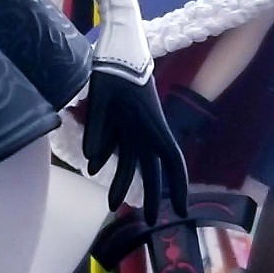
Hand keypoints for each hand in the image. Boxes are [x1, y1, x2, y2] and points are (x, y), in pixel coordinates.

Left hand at [82, 65, 188, 223]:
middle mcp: (148, 132)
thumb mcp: (103, 100)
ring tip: (111, 206)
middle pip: (153, 170)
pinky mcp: (121, 124)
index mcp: (153, 127)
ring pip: (132, 162)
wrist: (115, 50)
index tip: (180, 210)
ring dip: (122, 183)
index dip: (178, 187)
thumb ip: (98, 132)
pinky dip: (108, 161)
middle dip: (151, 196)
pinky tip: (97, 172)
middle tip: (150, 222)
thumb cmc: (114, 71)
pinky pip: (118, 148)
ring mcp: (135, 129)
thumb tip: (93, 164)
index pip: (172, 162)